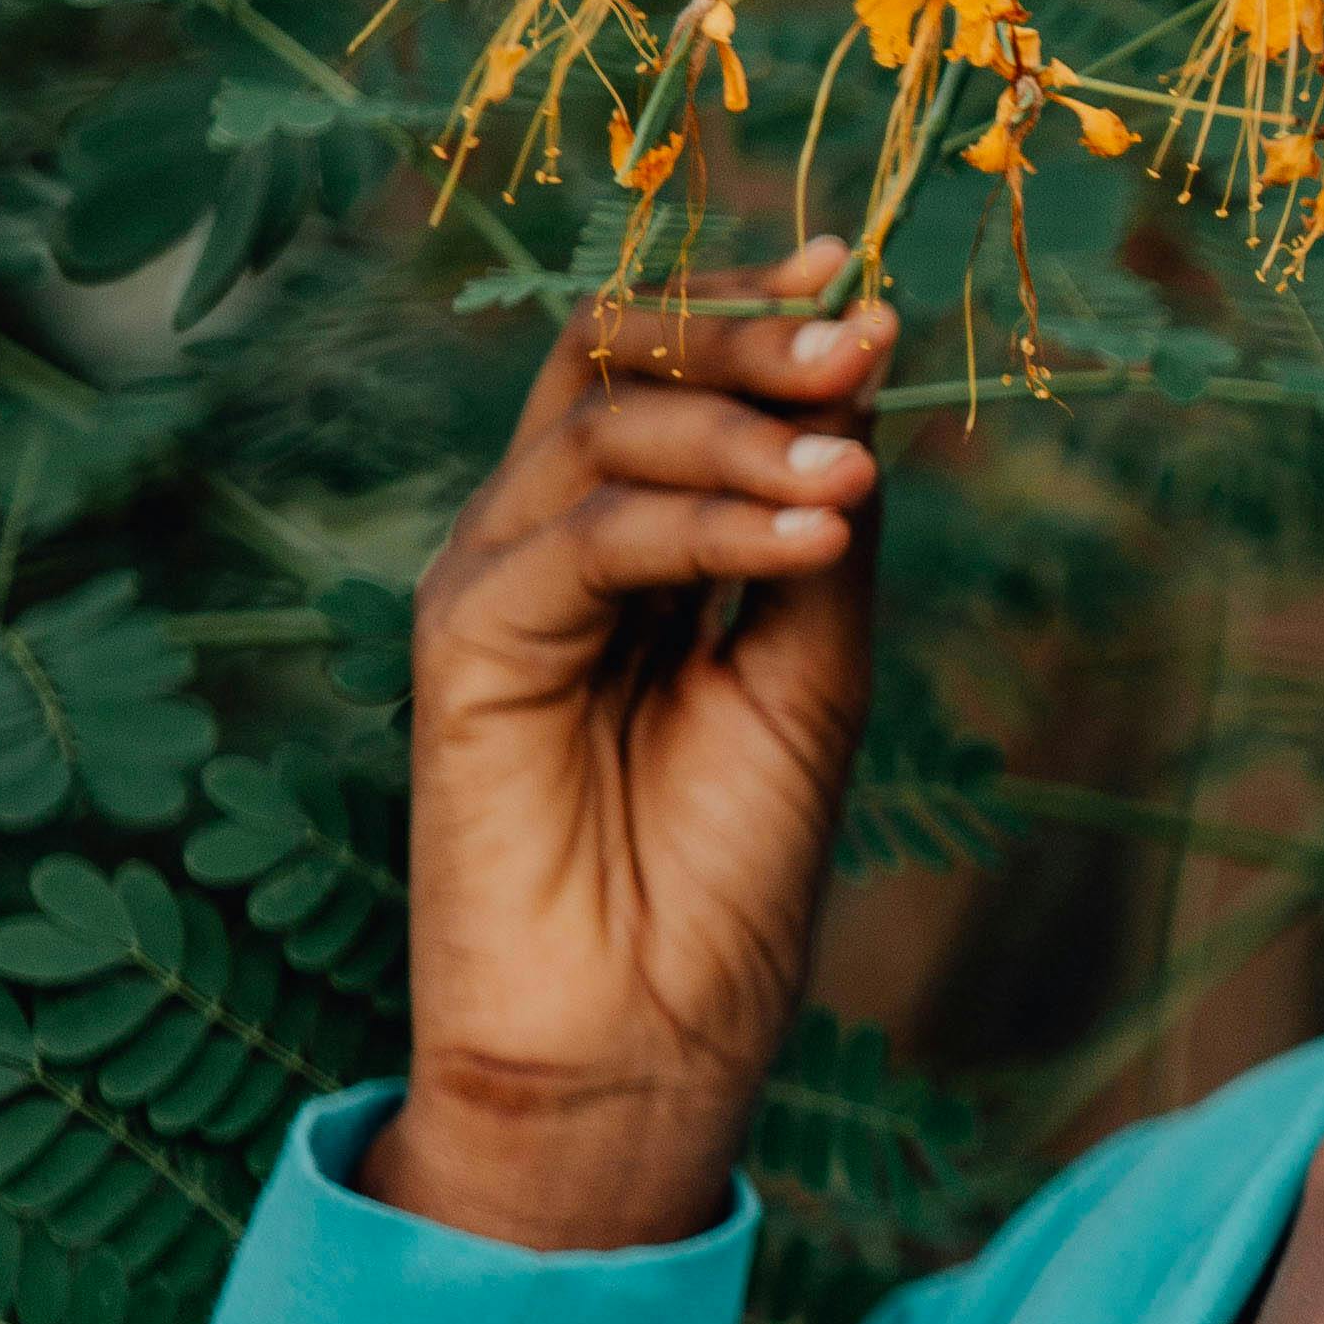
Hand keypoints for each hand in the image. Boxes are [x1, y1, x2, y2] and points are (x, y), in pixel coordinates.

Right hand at [364, 245, 897, 1254]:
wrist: (645, 1045)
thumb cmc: (728, 873)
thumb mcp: (813, 672)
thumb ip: (822, 526)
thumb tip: (862, 363)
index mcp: (628, 540)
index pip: (664, 364)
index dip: (753, 307)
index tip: (862, 278)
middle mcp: (548, 540)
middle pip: (616, 356)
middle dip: (747, 332)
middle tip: (863, 338)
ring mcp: (495, 583)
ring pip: (607, 425)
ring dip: (751, 432)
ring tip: (855, 480)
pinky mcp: (460, 644)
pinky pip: (589, 536)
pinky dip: (710, 521)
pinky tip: (812, 536)